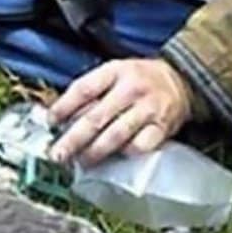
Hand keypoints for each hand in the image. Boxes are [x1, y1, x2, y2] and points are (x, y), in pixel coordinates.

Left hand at [47, 58, 191, 164]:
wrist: (181, 80)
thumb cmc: (140, 79)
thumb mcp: (115, 73)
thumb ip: (90, 91)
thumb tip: (57, 115)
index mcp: (116, 71)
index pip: (84, 89)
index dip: (63, 107)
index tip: (50, 122)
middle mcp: (132, 88)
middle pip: (96, 117)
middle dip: (73, 139)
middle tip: (58, 154)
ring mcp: (149, 108)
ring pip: (116, 135)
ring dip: (94, 152)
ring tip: (80, 162)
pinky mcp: (162, 127)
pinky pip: (140, 146)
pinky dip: (125, 154)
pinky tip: (115, 158)